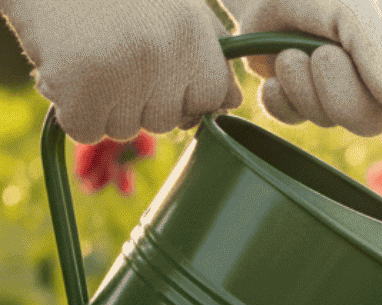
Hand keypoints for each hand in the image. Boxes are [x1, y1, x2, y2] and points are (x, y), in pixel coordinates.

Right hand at [0, 0, 240, 143]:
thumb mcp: (174, 6)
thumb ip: (208, 51)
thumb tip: (230, 102)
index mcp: (194, 36)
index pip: (214, 99)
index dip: (184, 91)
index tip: (157, 68)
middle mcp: (166, 58)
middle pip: (167, 121)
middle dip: (140, 100)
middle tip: (112, 53)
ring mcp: (124, 76)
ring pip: (124, 129)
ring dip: (104, 105)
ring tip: (87, 55)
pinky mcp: (79, 90)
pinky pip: (86, 129)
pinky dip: (72, 110)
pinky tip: (65, 71)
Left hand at [221, 0, 381, 144]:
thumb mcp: (354, 9)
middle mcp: (378, 82)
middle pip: (373, 123)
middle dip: (340, 91)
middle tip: (322, 53)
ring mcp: (337, 93)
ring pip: (329, 120)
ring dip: (302, 85)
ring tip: (292, 50)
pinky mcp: (299, 99)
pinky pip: (292, 118)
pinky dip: (278, 96)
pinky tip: (276, 70)